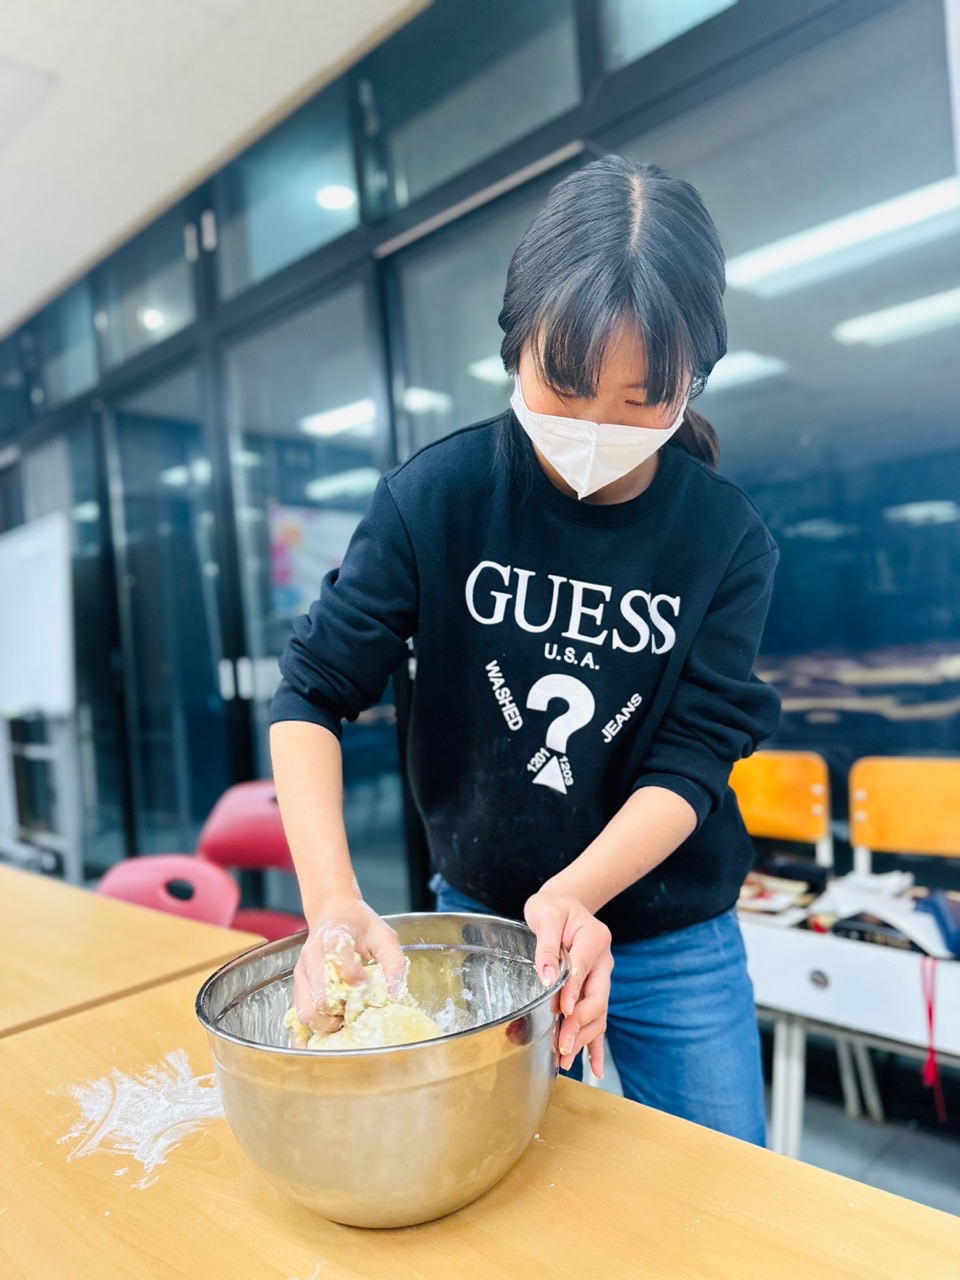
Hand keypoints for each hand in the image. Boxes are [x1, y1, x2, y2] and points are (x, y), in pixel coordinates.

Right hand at [293, 895, 406, 1031]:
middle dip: (341, 1012)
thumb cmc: (360, 925)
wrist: (333, 911)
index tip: (368, 987)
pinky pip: (299, 1013)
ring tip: (345, 1018)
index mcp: (335, 938)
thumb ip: (394, 961)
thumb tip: (394, 994)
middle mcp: (312, 956)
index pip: (341, 967)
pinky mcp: (297, 984)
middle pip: (320, 998)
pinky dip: (315, 1024)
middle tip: (357, 1011)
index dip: (357, 981)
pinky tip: (332, 1023)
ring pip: (306, 1011)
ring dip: (327, 1023)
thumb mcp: (384, 935)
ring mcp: (302, 972)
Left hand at [523, 891, 612, 1077]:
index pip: (583, 969)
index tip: (561, 1012)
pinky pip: (598, 1020)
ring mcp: (601, 978)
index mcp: (594, 939)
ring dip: (583, 1038)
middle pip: (596, 999)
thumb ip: (547, 945)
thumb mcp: (545, 916)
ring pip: (598, 1014)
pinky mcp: (593, 991)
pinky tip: (594, 1069)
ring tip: (565, 1060)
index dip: (573, 993)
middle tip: (561, 1045)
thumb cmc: (552, 909)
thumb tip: (547, 975)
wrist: (563, 906)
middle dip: (578, 1024)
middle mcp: (602, 962)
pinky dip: (595, 1045)